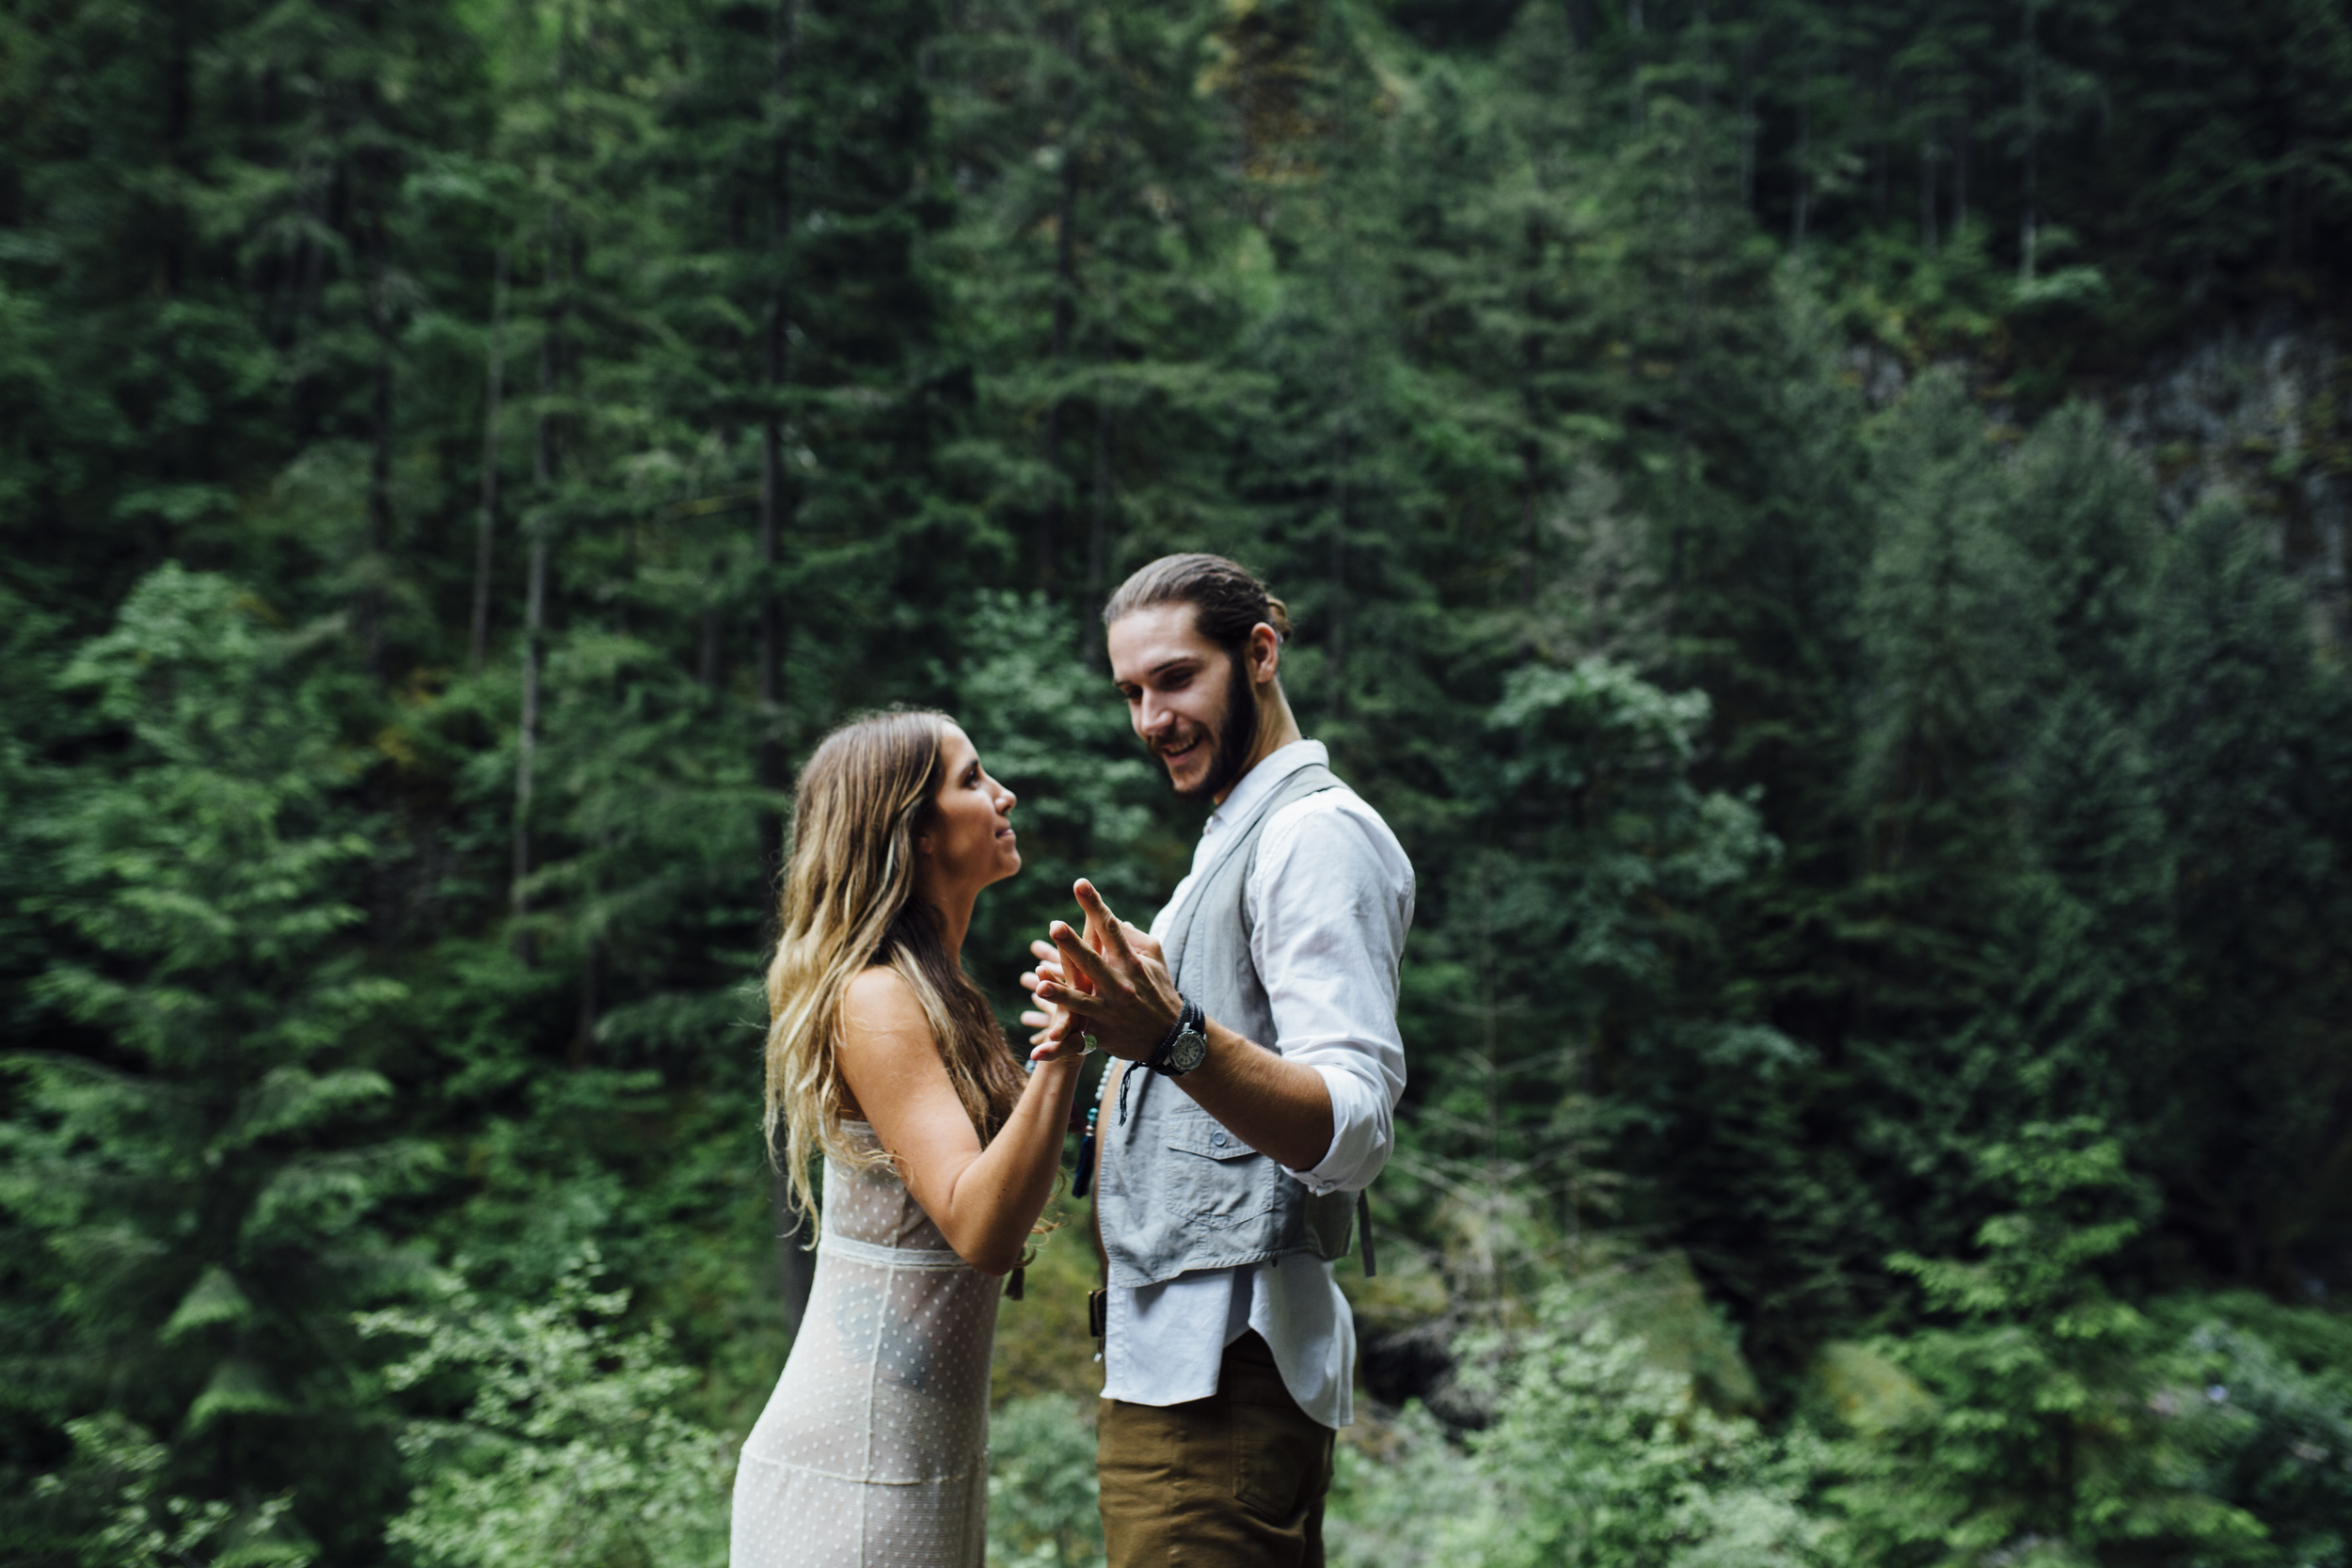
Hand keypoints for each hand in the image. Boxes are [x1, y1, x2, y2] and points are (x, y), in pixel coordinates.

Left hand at [1030, 879, 1181, 1062]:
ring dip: (1061, 993)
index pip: (1110, 929)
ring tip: (1039, 982)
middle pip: (1093, 962)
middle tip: (1055, 926)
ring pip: (1081, 1002)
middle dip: (1073, 945)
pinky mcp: (1100, 1034)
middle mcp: (1119, 986)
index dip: (1095, 906)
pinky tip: (1039, 1049)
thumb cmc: (1159, 990)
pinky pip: (1076, 1042)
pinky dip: (1058, 1048)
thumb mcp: (1155, 959)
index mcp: (1131, 963)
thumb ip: (1134, 937)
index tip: (1079, 884)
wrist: (1171, 1037)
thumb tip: (1114, 920)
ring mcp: (1109, 1012)